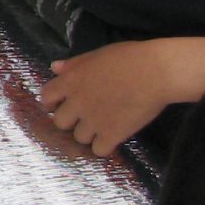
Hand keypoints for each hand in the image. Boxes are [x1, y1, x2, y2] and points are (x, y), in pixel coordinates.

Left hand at [38, 39, 188, 155]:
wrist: (158, 71)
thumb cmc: (130, 57)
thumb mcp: (97, 54)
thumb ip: (74, 64)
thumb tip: (55, 68)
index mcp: (71, 81)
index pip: (46, 98)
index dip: (53, 103)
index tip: (64, 104)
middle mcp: (77, 102)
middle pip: (60, 122)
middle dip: (71, 120)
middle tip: (86, 116)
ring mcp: (93, 120)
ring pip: (79, 137)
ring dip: (89, 133)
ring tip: (104, 125)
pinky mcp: (112, 135)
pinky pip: (98, 150)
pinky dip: (105, 146)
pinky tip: (114, 137)